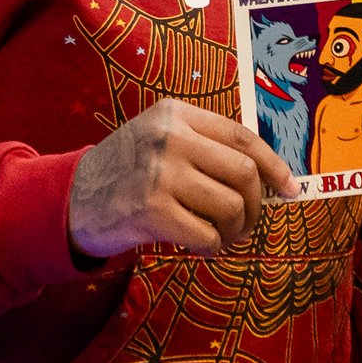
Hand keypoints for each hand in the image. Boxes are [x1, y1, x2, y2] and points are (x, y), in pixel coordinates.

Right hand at [67, 99, 296, 259]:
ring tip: (219, 236)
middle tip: (244, 224)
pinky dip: (212, 248)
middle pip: (244, 173)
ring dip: (234, 231)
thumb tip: (269, 181)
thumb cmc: (127, 173)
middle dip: (254, 206)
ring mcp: (159, 173)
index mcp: (176, 114)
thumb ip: (206, 149)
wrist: (71, 200)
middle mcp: (169, 137)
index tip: (289, 189)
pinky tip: (199, 247)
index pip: (241, 137)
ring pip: (230, 206)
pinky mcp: (150, 211)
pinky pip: (207, 236)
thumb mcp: (161, 141)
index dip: (274, 165)